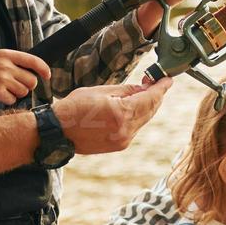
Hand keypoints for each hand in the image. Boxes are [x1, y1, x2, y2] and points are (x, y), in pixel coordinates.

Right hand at [0, 49, 51, 109]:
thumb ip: (10, 61)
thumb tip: (30, 72)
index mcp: (5, 54)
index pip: (33, 60)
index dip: (43, 69)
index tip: (47, 76)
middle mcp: (6, 65)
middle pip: (31, 80)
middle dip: (26, 86)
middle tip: (15, 87)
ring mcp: (2, 78)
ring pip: (23, 92)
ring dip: (16, 94)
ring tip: (2, 90)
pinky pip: (12, 100)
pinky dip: (7, 100)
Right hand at [52, 78, 171, 154]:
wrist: (58, 132)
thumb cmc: (74, 107)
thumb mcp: (100, 91)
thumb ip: (126, 91)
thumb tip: (144, 88)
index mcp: (121, 114)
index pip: (150, 99)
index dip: (161, 88)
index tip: (168, 79)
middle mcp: (126, 130)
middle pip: (150, 110)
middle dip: (155, 96)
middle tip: (155, 82)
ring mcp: (123, 140)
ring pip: (144, 120)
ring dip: (146, 106)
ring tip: (142, 92)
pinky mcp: (119, 145)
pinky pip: (135, 127)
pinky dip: (137, 116)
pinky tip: (132, 107)